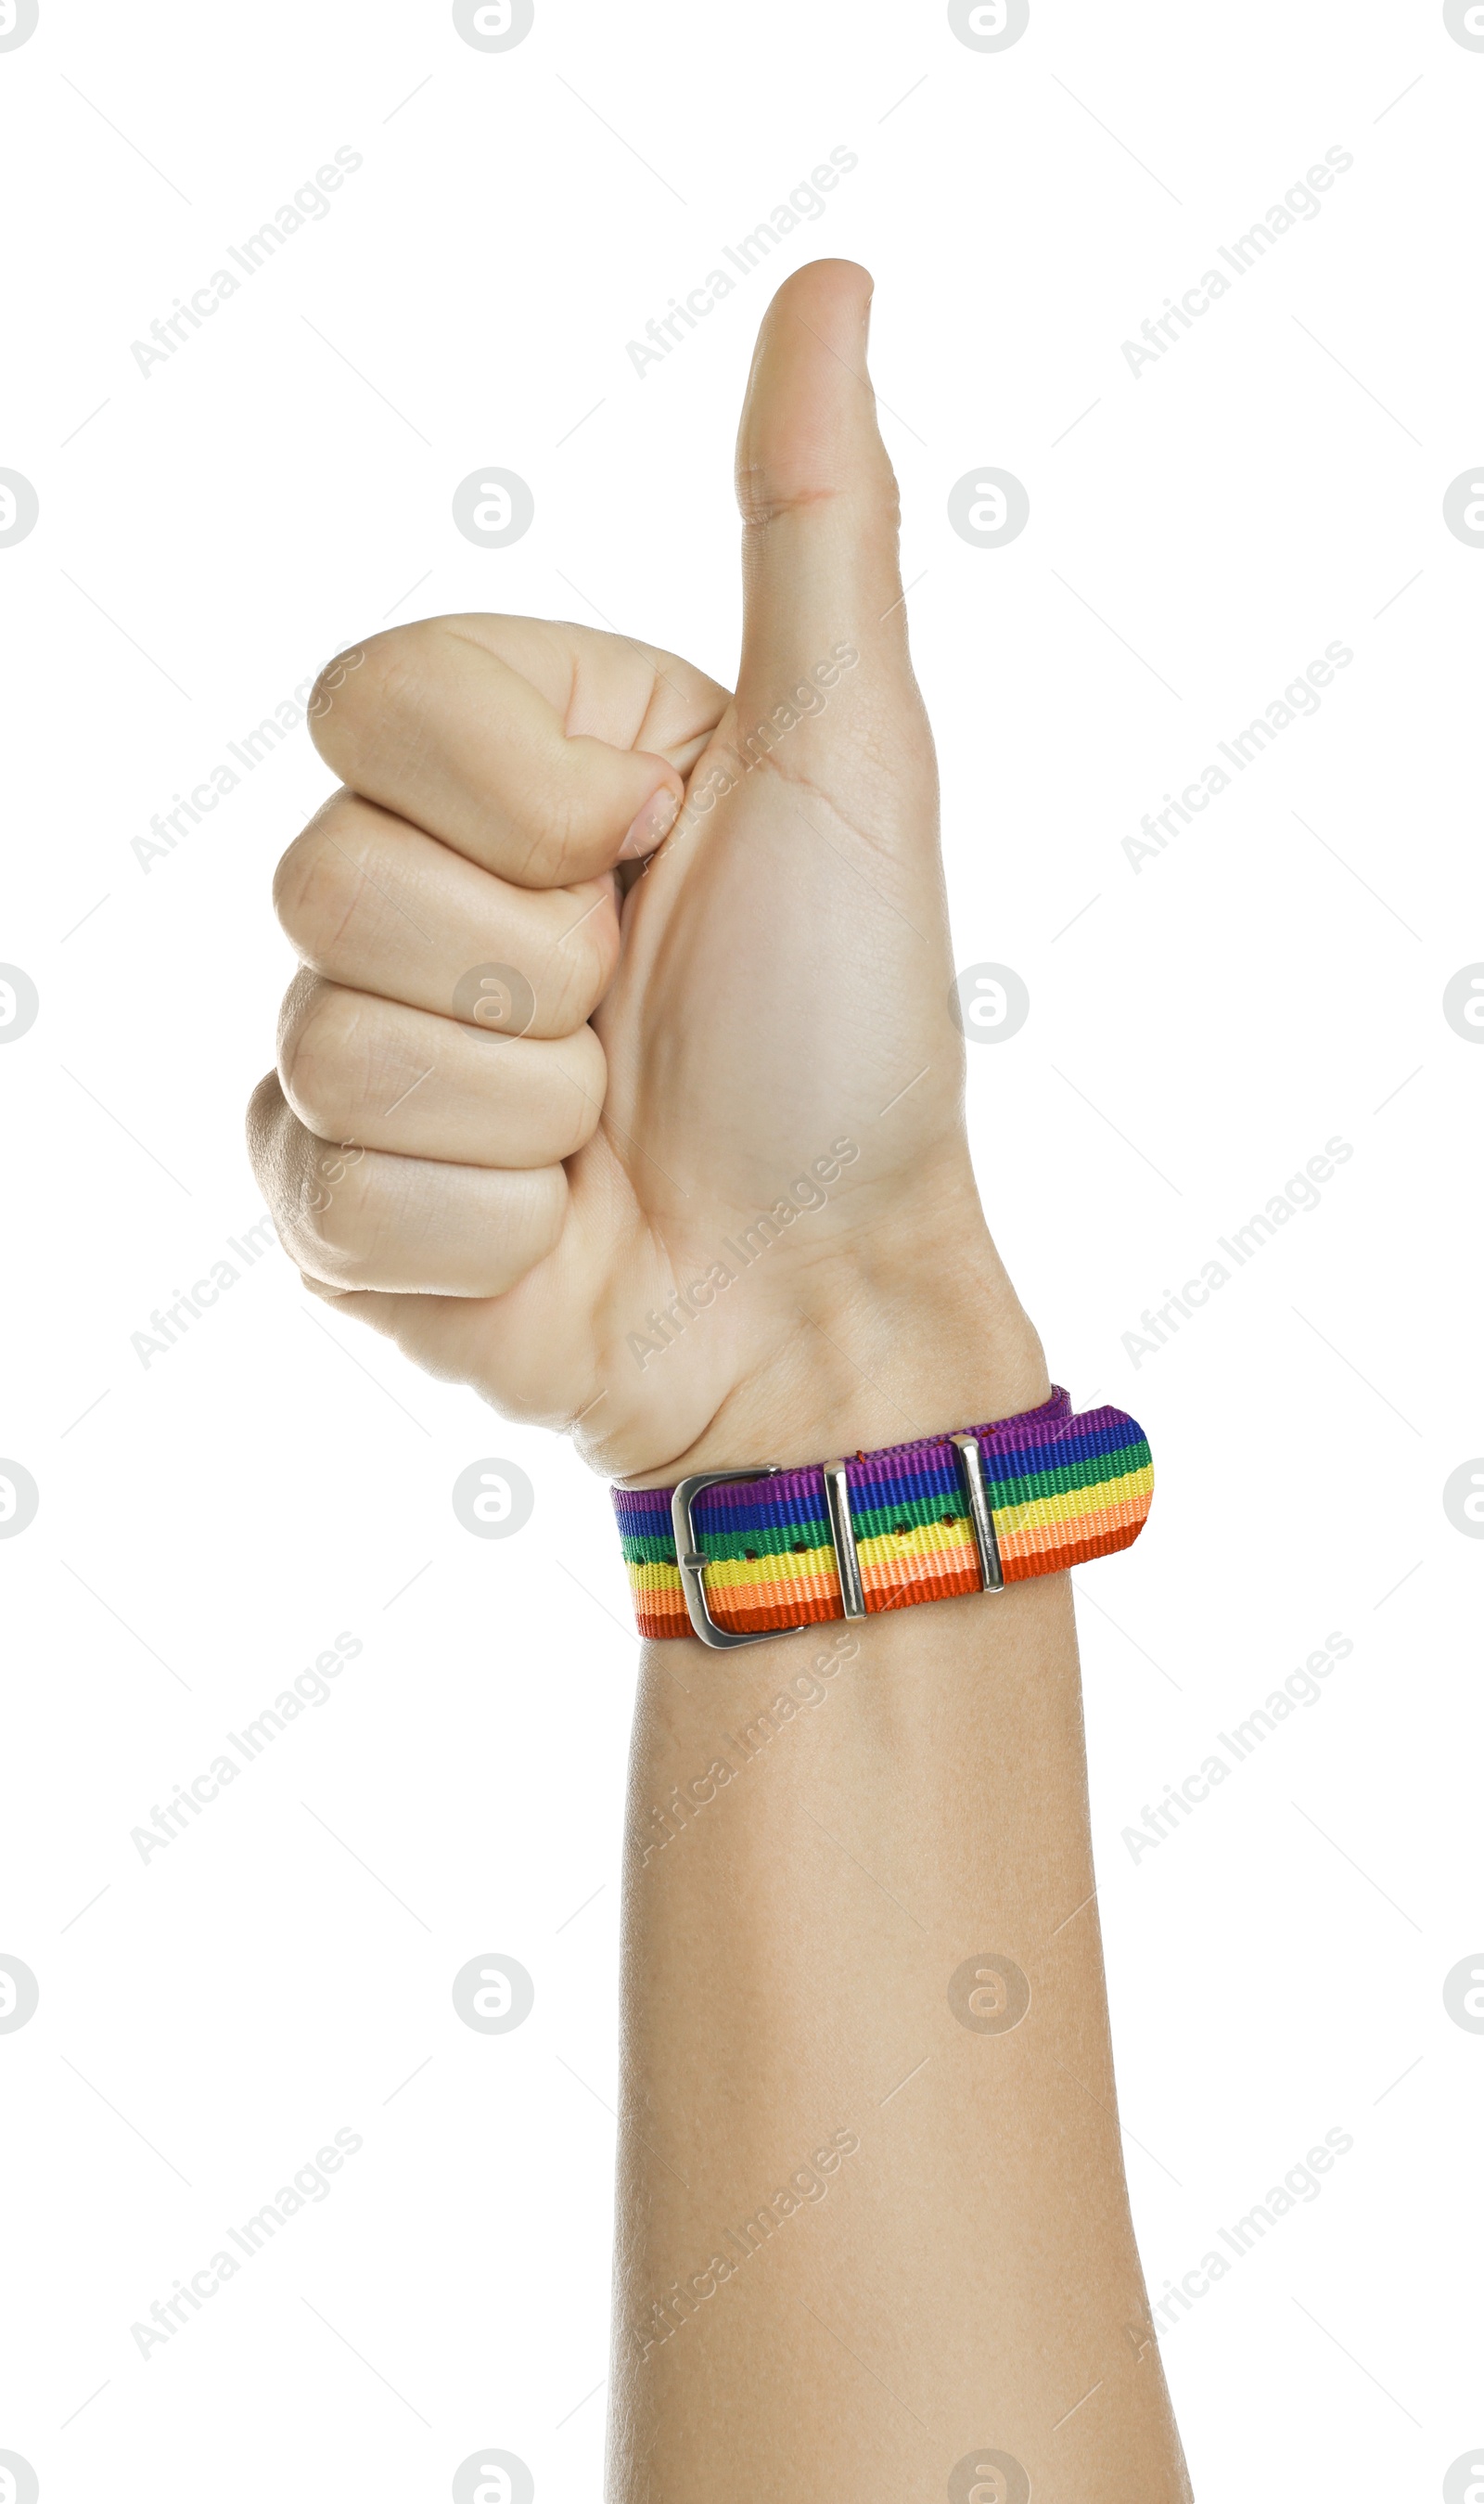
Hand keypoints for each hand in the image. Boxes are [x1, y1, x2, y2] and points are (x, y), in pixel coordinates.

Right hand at [247, 260, 1046, 1483]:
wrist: (825, 1291)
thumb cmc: (848, 1037)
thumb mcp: (848, 763)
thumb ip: (811, 527)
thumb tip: (832, 282)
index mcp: (507, 766)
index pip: (369, 699)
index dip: (528, 799)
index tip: (656, 858)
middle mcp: (405, 893)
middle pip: (322, 869)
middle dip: (529, 971)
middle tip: (630, 1020)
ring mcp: (351, 1053)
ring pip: (323, 1035)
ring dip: (520, 1113)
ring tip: (603, 1139)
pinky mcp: (327, 1205)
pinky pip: (325, 1187)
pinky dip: (481, 1233)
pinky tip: (555, 1231)